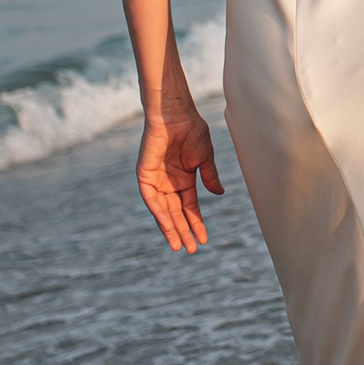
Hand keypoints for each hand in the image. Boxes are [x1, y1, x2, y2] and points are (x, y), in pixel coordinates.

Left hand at [136, 105, 225, 252]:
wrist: (175, 114)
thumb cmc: (191, 130)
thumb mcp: (204, 158)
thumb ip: (209, 177)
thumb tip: (218, 194)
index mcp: (184, 179)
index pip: (189, 207)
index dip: (196, 223)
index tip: (204, 240)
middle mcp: (169, 183)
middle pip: (176, 213)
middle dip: (183, 231)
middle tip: (190, 250)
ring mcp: (156, 181)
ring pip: (163, 211)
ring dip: (170, 228)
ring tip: (177, 245)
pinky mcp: (145, 176)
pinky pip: (151, 199)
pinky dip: (159, 213)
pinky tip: (167, 226)